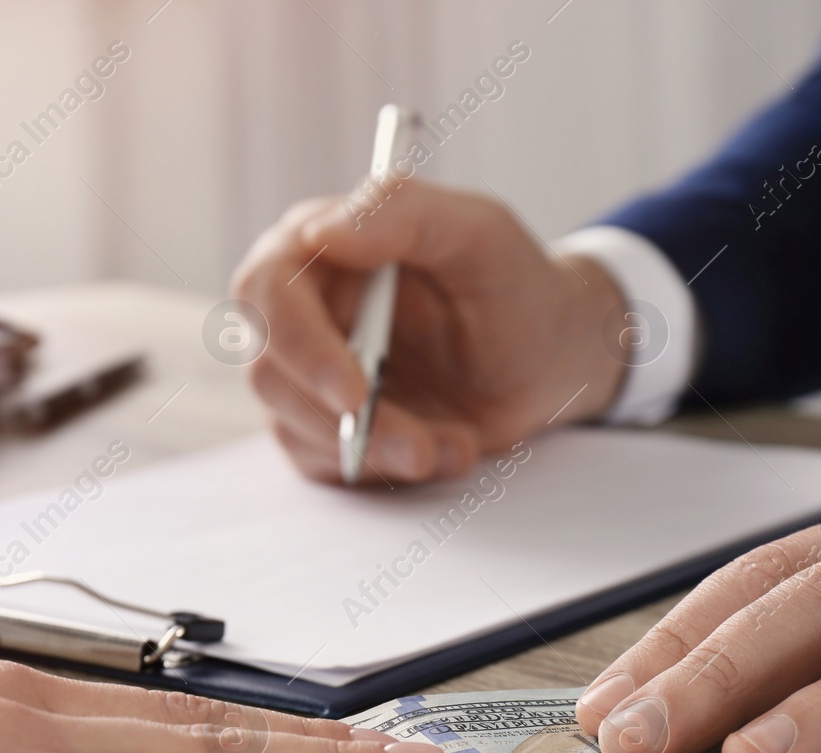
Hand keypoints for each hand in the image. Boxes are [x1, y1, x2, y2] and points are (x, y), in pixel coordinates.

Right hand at [231, 178, 627, 483]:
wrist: (551, 360)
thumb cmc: (517, 287)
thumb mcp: (481, 235)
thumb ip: (407, 214)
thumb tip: (322, 231)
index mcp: (322, 244)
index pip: (269, 290)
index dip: (302, 347)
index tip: (354, 393)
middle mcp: (306, 307)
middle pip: (271, 371)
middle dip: (342, 421)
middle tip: (417, 448)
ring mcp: (313, 370)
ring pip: (296, 426)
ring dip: (377, 451)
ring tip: (456, 446)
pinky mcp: (329, 423)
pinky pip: (326, 461)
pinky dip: (386, 469)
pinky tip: (446, 450)